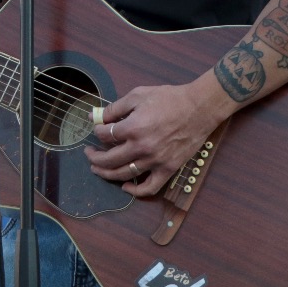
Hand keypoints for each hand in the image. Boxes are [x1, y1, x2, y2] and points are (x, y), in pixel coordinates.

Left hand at [83, 75, 234, 195]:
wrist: (199, 108)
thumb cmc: (169, 99)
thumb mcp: (138, 95)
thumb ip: (114, 108)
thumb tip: (95, 116)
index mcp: (133, 128)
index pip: (105, 135)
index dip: (97, 131)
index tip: (97, 129)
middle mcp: (142, 147)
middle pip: (109, 159)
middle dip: (94, 157)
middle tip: (88, 154)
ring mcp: (155, 161)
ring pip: (124, 174)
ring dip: (107, 174)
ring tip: (98, 169)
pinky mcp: (168, 169)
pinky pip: (149, 187)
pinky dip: (135, 191)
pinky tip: (125, 186)